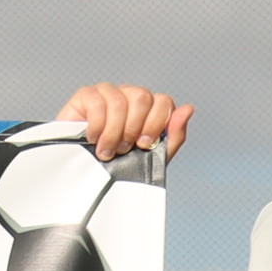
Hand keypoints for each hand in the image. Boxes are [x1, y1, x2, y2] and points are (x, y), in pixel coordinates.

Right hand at [58, 83, 192, 163]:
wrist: (82, 177)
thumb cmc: (117, 167)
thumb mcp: (151, 157)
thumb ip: (173, 136)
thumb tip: (188, 109)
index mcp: (148, 108)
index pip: (163, 102)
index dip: (156, 123)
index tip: (144, 145)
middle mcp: (129, 95)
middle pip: (143, 97)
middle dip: (134, 128)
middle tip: (124, 149)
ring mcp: (107, 92)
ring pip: (120, 101)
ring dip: (114, 132)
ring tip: (106, 152)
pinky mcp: (86, 95)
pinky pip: (98, 102)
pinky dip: (97, 126)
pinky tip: (92, 140)